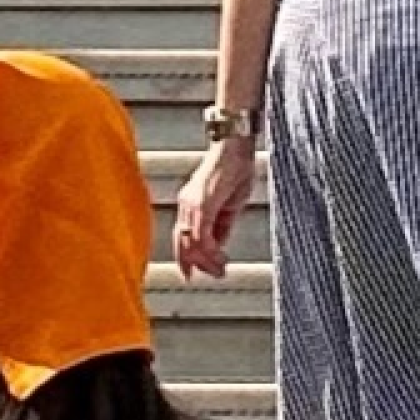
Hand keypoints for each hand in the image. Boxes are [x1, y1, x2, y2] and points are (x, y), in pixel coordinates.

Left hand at [172, 135, 254, 282]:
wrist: (236, 144)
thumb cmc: (237, 166)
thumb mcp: (231, 203)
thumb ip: (222, 223)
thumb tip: (219, 243)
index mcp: (190, 203)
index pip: (182, 237)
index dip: (188, 257)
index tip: (198, 272)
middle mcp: (185, 204)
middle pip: (182, 243)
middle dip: (197, 264)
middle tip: (215, 274)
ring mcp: (191, 204)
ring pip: (191, 243)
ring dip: (207, 261)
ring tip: (221, 270)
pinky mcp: (202, 204)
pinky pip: (201, 236)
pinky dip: (211, 251)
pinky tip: (223, 258)